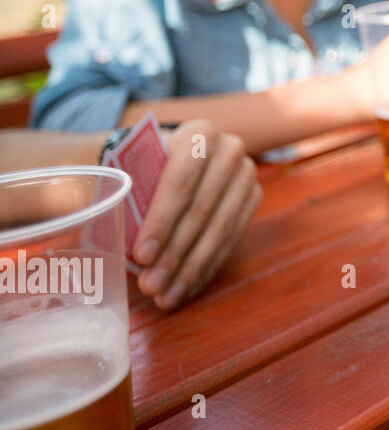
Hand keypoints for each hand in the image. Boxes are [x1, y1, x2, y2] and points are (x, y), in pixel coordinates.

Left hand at [133, 120, 260, 308]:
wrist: (168, 155)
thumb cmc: (138, 165)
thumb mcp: (125, 166)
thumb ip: (117, 190)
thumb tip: (94, 223)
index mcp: (198, 133)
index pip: (181, 182)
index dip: (161, 222)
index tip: (141, 257)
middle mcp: (230, 150)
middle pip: (201, 210)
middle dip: (174, 253)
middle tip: (150, 285)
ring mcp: (246, 175)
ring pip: (220, 229)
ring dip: (191, 268)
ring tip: (165, 296)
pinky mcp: (252, 197)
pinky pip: (232, 239)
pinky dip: (206, 267)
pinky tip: (185, 288)